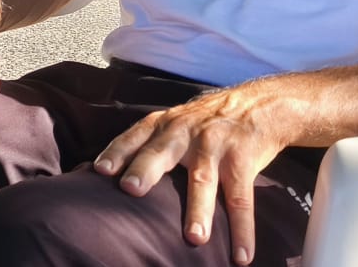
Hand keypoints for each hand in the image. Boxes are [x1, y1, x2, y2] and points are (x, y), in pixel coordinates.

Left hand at [93, 82, 304, 264]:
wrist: (257, 106)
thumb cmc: (203, 123)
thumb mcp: (173, 122)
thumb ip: (147, 143)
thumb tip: (106, 176)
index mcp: (163, 125)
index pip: (134, 137)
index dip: (116, 152)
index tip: (100, 170)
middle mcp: (184, 133)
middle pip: (161, 152)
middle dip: (144, 170)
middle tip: (130, 189)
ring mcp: (214, 147)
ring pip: (203, 180)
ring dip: (199, 211)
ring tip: (194, 239)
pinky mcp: (242, 161)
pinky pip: (241, 199)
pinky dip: (242, 229)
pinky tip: (241, 255)